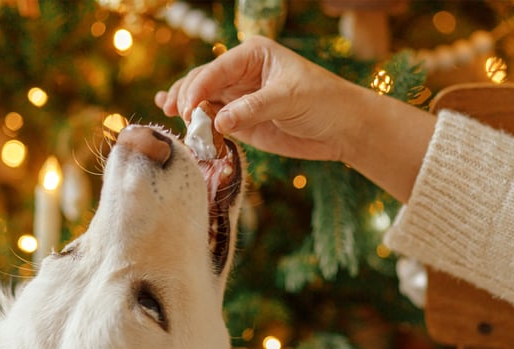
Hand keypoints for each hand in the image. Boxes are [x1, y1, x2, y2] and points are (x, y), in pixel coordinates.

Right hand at [154, 36, 359, 162]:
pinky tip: (170, 115)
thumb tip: (218, 121)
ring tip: (170, 116)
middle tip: (183, 117)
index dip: (198, 86)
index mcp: (253, 55)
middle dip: (188, 97)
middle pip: (202, 81)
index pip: (217, 68)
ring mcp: (238, 98)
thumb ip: (253, 109)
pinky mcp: (240, 121)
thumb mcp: (290, 99)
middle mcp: (241, 73)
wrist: (343, 128)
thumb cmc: (324, 102)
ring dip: (186, 108)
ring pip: (202, 100)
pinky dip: (194, 120)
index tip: (188, 107)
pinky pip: (211, 118)